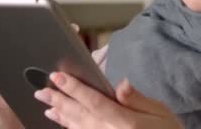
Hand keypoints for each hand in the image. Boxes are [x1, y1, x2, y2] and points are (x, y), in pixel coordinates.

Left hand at [34, 72, 182, 128]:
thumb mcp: (160, 112)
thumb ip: (137, 99)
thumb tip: (122, 83)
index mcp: (125, 122)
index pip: (95, 102)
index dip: (75, 88)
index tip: (58, 76)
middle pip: (80, 115)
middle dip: (59, 100)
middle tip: (41, 90)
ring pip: (77, 127)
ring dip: (60, 115)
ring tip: (46, 104)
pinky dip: (69, 127)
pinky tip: (61, 120)